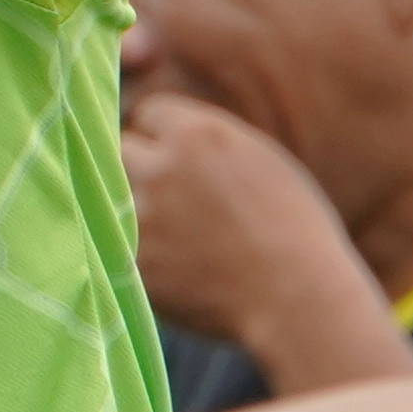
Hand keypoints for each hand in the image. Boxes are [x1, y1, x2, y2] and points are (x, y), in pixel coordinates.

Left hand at [125, 91, 412, 395]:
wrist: (297, 299)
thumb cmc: (294, 229)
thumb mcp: (259, 161)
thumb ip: (208, 143)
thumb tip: (169, 135)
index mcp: (197, 134)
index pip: (150, 112)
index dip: (162, 135)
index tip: (174, 155)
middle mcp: (162, 168)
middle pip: (123, 149)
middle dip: (142, 166)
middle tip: (169, 194)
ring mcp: (142, 216)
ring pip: (115, 197)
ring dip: (136, 208)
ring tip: (175, 232)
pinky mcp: (132, 260)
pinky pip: (119, 242)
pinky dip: (140, 251)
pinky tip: (176, 265)